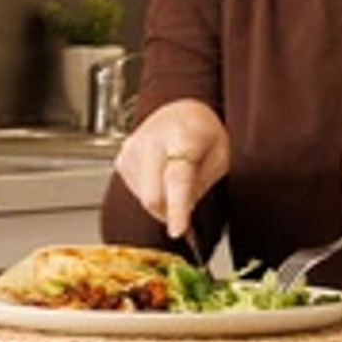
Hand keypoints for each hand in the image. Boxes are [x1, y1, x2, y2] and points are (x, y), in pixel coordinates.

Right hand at [115, 100, 229, 242]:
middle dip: (172, 211)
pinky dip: (153, 194)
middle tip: (187, 207)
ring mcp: (131, 149)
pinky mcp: (121, 160)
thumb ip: (201, 184)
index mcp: (182, 135)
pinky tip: (161, 177)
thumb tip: (182, 211)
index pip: (177, 177)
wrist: (179, 110)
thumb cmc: (202, 133)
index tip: (178, 231)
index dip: (178, 208)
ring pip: (145, 199)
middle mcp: (150, 140)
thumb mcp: (220, 156)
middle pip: (154, 196)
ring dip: (163, 202)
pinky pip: (137, 193)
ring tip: (175, 179)